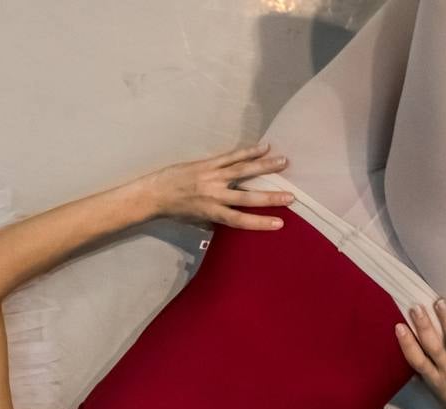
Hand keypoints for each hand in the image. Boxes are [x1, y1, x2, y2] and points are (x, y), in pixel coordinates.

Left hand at [143, 142, 294, 230]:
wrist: (154, 193)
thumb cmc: (175, 210)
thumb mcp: (195, 221)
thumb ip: (215, 220)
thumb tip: (233, 223)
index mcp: (211, 212)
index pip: (239, 220)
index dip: (259, 222)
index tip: (279, 223)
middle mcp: (214, 195)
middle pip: (247, 196)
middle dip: (270, 197)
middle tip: (291, 196)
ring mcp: (212, 177)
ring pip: (243, 171)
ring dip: (265, 166)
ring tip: (284, 162)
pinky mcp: (208, 164)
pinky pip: (231, 156)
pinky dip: (248, 152)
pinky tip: (264, 147)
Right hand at [395, 299, 445, 408]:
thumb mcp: (435, 391)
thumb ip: (427, 373)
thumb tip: (413, 354)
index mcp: (434, 380)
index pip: (417, 360)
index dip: (407, 343)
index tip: (399, 327)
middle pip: (434, 347)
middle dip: (424, 326)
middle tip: (417, 308)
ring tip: (441, 303)